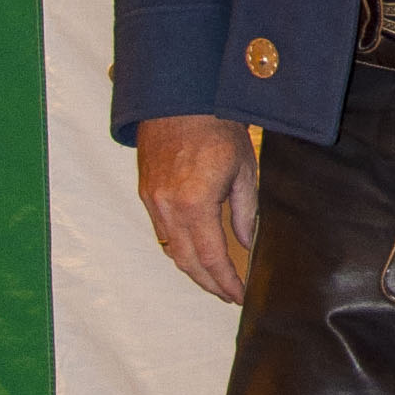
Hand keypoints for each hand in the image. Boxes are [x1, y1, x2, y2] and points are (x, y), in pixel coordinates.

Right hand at [138, 114, 260, 305]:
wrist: (178, 99)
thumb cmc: (216, 128)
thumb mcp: (244, 169)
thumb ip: (245, 212)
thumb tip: (247, 244)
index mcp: (195, 204)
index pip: (212, 258)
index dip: (226, 282)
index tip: (240, 295)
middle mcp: (168, 207)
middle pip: (187, 262)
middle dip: (209, 283)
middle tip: (228, 294)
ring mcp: (153, 201)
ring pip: (171, 249)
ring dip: (192, 269)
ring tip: (214, 279)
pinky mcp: (146, 193)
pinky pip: (161, 232)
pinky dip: (178, 247)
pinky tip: (195, 251)